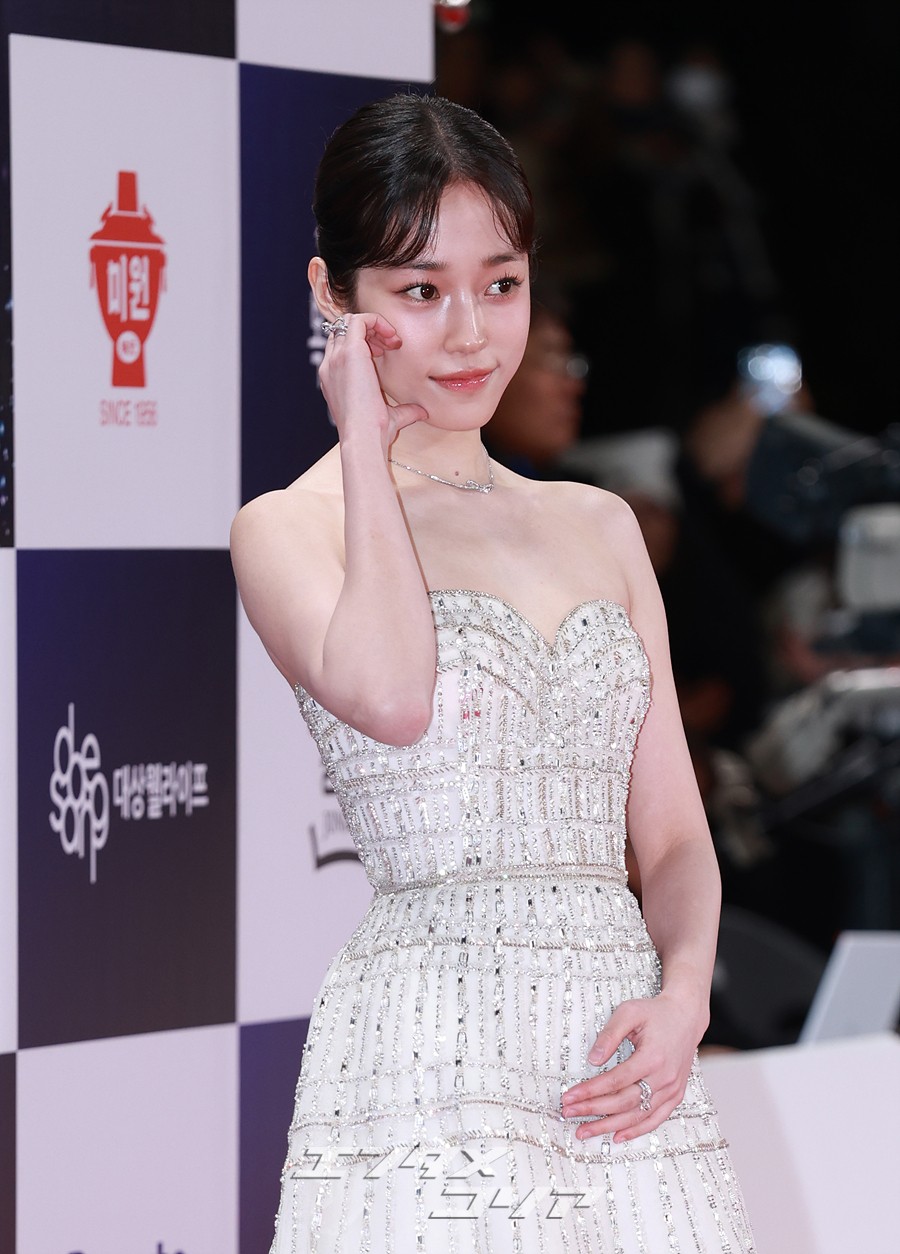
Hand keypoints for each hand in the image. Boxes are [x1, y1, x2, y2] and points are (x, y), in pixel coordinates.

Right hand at [317, 312, 426, 450]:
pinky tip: (392, 338)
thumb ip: (404, 411)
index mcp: (333, 378)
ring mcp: (337, 357)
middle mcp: (330, 365)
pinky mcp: (349, 351)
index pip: (341, 347)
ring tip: (393, 342)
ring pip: (350, 322)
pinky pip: (360, 320)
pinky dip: (377, 321)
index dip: (364, 343)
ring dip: (374, 326)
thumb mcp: (389, 417)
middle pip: (344, 332)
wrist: (364, 436)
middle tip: (391, 346)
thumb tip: (422, 412)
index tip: (385, 353)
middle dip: (369, 332)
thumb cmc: (373, 433)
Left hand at [560, 992, 705, 1142]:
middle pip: (624, 1102)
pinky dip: (636, 1130)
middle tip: (568, 1113)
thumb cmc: (655, 1013)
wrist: (687, 1017)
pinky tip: (617, 1136)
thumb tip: (592, 1060)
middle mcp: (664, 1077)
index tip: (569, 1096)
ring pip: (637, 1115)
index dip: (590, 1090)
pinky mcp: (675, 1095)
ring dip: (609, 1126)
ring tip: (584, 1131)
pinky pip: (655, 1119)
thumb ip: (610, 1034)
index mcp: (652, 1057)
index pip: (616, 1080)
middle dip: (593, 1110)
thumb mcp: (629, 1012)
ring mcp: (672, 1089)